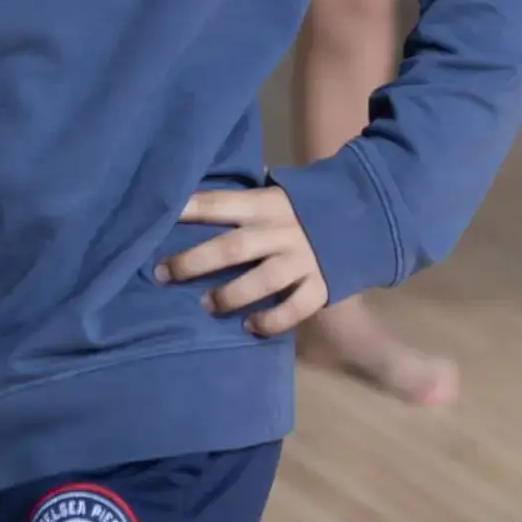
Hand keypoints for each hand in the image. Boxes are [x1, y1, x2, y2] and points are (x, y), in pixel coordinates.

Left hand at [154, 185, 328, 336]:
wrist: (363, 215)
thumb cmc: (303, 207)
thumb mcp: (277, 194)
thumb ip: (245, 202)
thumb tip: (194, 198)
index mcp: (267, 203)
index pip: (220, 203)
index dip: (189, 209)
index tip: (158, 217)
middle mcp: (283, 230)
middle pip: (233, 247)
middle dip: (194, 261)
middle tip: (162, 274)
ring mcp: (304, 259)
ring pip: (262, 281)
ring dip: (230, 295)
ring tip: (206, 306)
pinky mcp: (322, 285)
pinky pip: (295, 308)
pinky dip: (271, 320)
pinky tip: (250, 327)